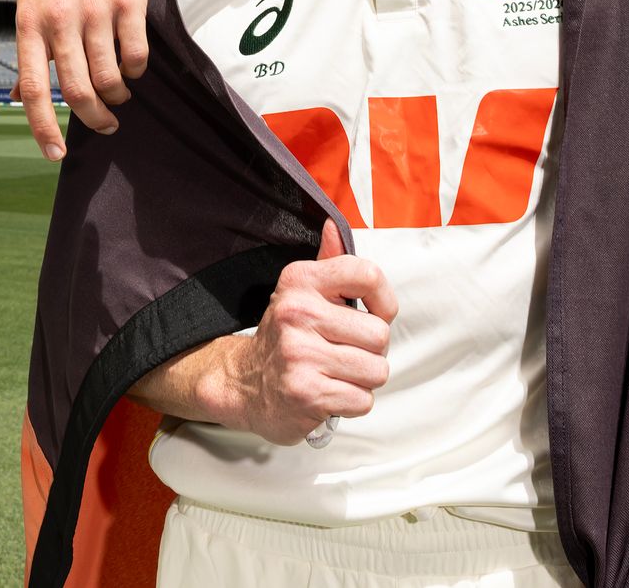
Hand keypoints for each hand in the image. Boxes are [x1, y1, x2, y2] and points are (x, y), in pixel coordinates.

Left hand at [13, 0, 149, 158]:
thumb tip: (18, 99)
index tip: (54, 154)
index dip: (42, 127)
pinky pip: (135, 56)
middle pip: (77, 90)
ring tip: (119, 94)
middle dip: (93, 118)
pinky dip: (135, 71)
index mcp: (30, 22)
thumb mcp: (30, 1)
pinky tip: (131, 66)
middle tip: (105, 124)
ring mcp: (95, 10)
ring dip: (117, 96)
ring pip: (109, 77)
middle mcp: (60, 18)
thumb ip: (29, 50)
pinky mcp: (128, 2)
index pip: (32, 87)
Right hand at [224, 221, 397, 444]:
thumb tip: (333, 226)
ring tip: (336, 371)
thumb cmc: (285, 336)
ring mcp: (300, 355)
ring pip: (376, 370)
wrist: (244, 384)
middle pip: (380, 334)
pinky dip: (352, 402)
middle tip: (344, 351)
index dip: (384, 301)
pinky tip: (329, 391)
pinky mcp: (306, 394)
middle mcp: (297, 313)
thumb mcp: (300, 292)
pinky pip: (363, 400)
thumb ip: (327, 261)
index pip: (368, 276)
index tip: (374, 314)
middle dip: (371, 350)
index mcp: (300, 281)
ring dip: (363, 379)